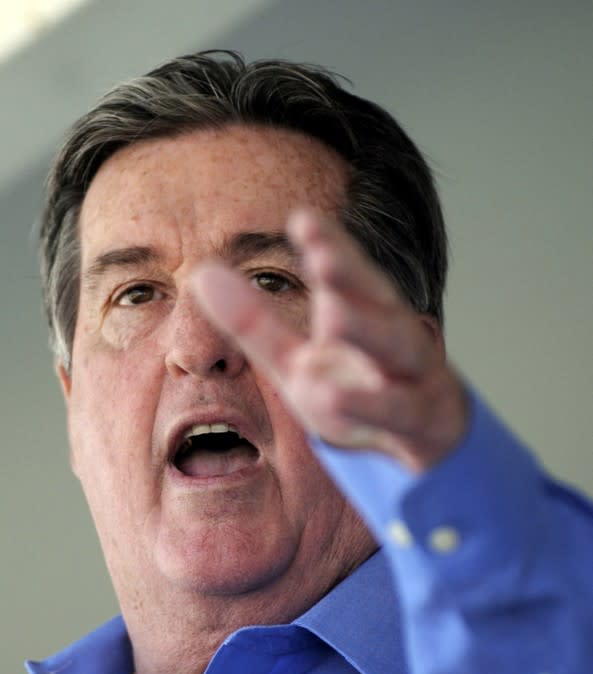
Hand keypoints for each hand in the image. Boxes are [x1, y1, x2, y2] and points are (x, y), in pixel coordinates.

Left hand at [193, 211, 467, 472]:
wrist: (424, 441)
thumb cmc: (355, 392)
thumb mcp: (296, 362)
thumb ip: (254, 322)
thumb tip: (202, 273)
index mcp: (362, 315)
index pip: (347, 274)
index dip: (331, 246)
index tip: (302, 219)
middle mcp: (391, 336)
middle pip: (376, 299)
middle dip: (352, 276)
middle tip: (322, 255)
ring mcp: (412, 376)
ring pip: (397, 347)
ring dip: (369, 330)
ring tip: (334, 315)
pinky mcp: (421, 419)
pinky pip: (399, 409)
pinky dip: (369, 404)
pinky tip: (334, 396)